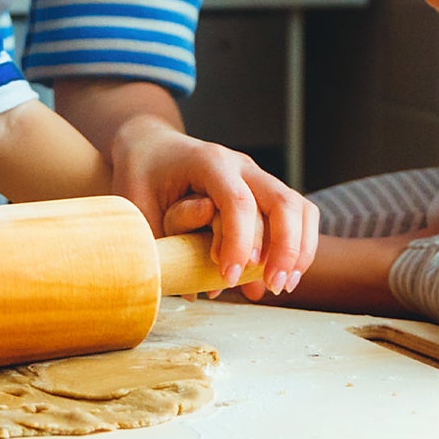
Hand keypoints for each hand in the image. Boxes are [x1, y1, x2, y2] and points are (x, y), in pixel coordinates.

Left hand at [109, 116, 318, 295]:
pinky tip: (290, 273)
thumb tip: (194, 290)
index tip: (228, 278)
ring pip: (297, 206)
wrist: (152, 148)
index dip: (239, 242)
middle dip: (283, 247)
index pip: (238, 201)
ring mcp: (257, 175)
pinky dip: (302, 243)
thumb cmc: (142, 178)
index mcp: (208, 162)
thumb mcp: (136, 206)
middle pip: (280, 200)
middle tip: (272, 285)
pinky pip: (298, 212)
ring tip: (284, 284)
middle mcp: (240, 165)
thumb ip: (161, 243)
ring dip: (299, 248)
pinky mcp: (264, 190)